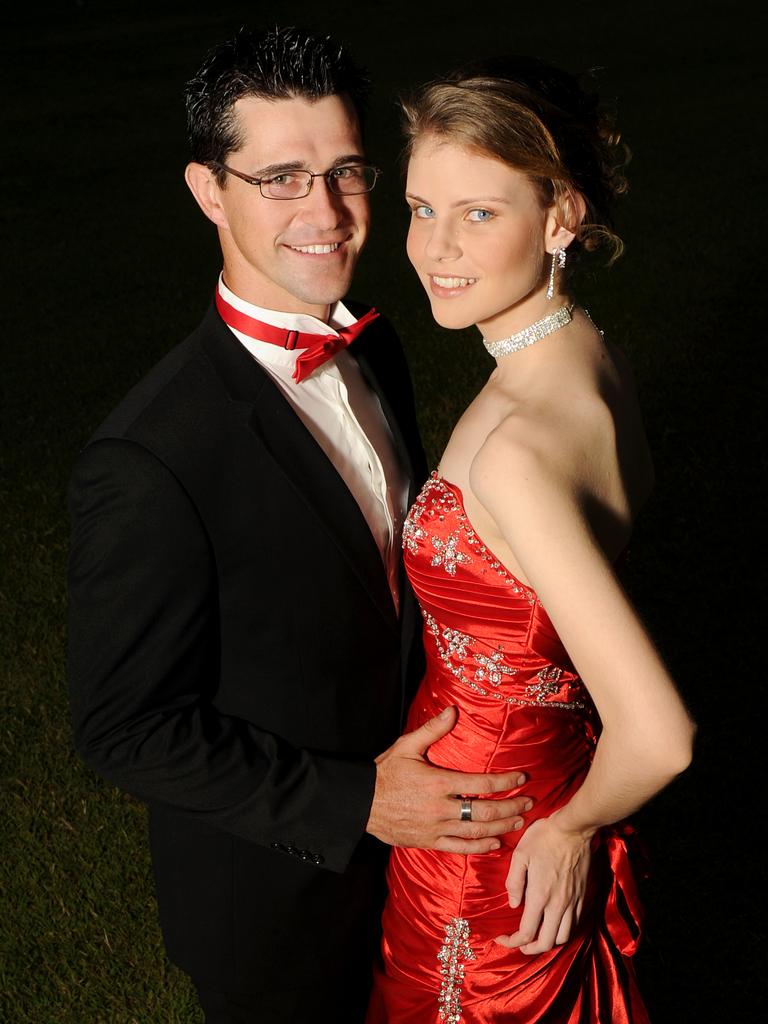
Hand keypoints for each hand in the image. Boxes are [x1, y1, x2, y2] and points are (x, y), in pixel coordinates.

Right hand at [366, 706, 530, 853]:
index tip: (521, 778)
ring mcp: (436, 828)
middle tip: (530, 803)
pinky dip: (480, 847)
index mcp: (438, 783)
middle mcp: (440, 808)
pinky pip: (460, 847)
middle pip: (485, 811)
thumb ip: (432, 730)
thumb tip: (453, 711)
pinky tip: (495, 844)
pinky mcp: (429, 842)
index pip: (481, 784)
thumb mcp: (406, 746)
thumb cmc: (384, 773)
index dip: (505, 782)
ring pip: (477, 832)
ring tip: (520, 822)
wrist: (361, 804)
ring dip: (502, 827)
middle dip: (511, 807)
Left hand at [494, 814, 592, 953]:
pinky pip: (574, 923)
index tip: (501, 937)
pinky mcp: (582, 895)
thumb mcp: (520, 854)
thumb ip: (514, 882)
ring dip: (547, 942)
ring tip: (536, 936)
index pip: (526, 932)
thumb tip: (513, 903)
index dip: (512, 941)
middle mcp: (558, 904)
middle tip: (518, 943)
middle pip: (546, 943)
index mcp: (540, 896)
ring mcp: (573, 901)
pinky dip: (562, 930)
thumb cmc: (544, 837)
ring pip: (563, 937)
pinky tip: (553, 922)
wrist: (574, 828)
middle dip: (529, 949)